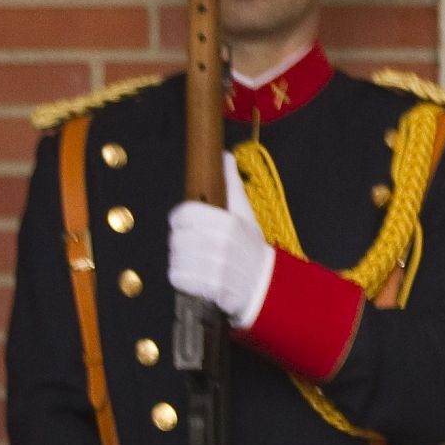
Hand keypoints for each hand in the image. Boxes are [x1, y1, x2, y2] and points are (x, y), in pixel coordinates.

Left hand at [168, 152, 273, 325]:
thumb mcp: (246, 214)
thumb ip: (232, 185)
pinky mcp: (209, 288)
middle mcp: (221, 244)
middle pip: (177, 238)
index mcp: (228, 222)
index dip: (182, 219)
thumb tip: (224, 155)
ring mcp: (215, 268)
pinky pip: (179, 278)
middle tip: (196, 247)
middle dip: (183, 242)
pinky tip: (198, 277)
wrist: (268, 286)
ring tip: (199, 263)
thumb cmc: (253, 248)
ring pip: (176, 258)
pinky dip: (184, 278)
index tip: (189, 224)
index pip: (183, 214)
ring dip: (183, 261)